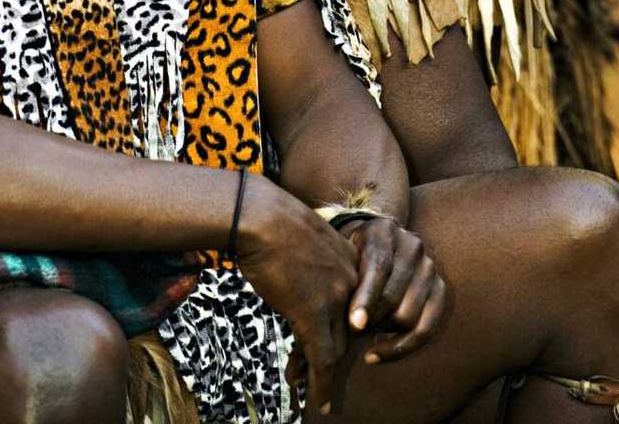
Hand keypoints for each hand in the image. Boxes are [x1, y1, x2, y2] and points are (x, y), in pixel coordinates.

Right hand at [233, 176, 359, 413]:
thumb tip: (304, 279)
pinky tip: (319, 403)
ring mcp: (335, 298)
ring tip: (306, 386)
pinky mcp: (313, 313)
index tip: (329, 343)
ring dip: (319, 372)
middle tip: (314, 372)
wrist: (260, 215)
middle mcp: (352, 282)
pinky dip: (321, 384)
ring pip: (335, 348)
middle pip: (350, 330)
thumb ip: (315, 262)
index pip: (358, 307)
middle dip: (331, 353)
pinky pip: (322, 358)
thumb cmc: (273, 220)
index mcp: (353, 261)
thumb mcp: (307, 239)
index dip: (343, 329)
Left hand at [344, 215, 445, 361]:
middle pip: (394, 297)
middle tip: (352, 331)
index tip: (355, 325)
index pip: (379, 267)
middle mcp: (412, 247)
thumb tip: (352, 325)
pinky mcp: (439, 289)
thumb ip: (347, 280)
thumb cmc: (356, 253)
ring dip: (383, 331)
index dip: (366, 298)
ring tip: (364, 333)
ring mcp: (429, 268)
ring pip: (409, 316)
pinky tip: (375, 354)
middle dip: (371, 320)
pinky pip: (425, 329)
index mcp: (385, 232)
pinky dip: (401, 347)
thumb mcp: (347, 254)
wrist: (382, 239)